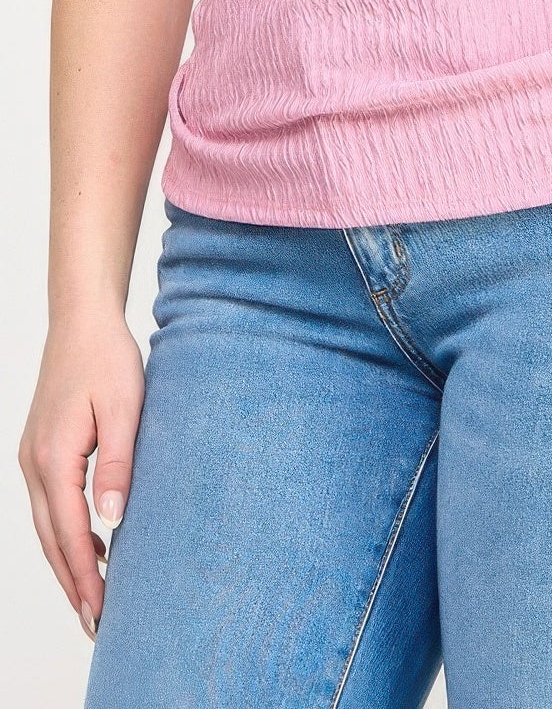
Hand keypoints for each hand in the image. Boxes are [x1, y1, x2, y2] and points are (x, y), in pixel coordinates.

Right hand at [17, 307, 145, 641]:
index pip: (69, 535)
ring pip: (46, 526)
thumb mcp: (125, 408)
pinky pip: (49, 505)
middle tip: (97, 625)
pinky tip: (92, 544)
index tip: (102, 613)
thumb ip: (119, 464)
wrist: (82, 320)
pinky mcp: (40, 450)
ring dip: (66, 562)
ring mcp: (32, 458)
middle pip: (51, 541)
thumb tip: (113, 522)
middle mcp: (35, 465)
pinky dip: (65, 533)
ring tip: (93, 597)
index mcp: (55, 459)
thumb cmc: (108, 358)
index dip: (86, 578)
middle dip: (72, 584)